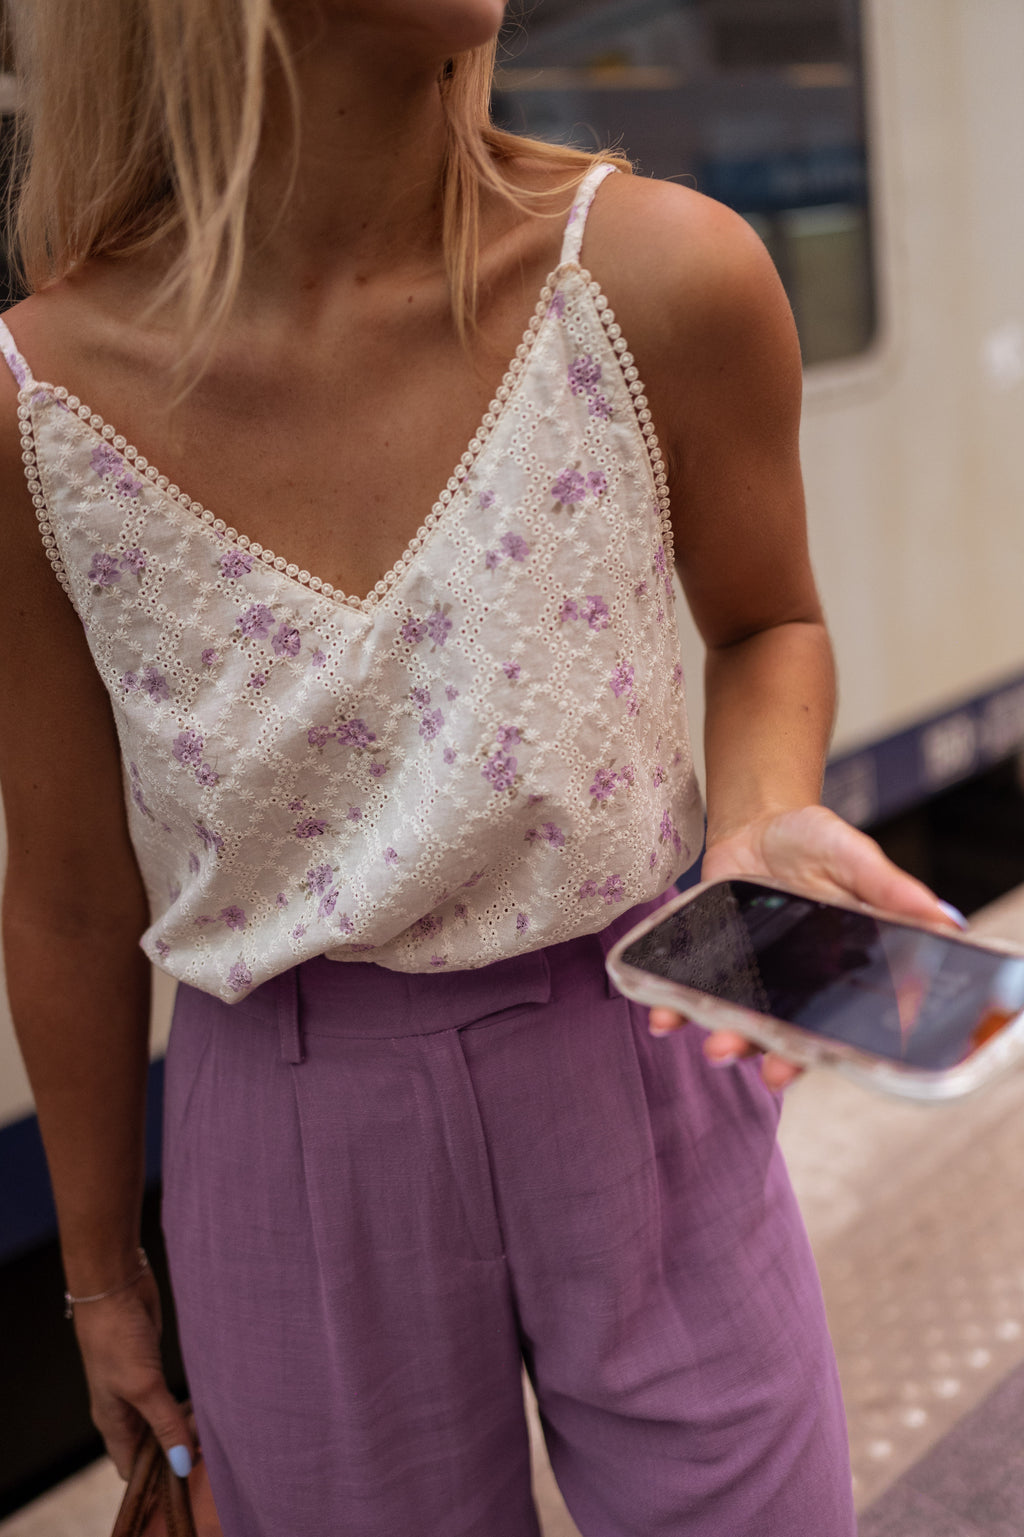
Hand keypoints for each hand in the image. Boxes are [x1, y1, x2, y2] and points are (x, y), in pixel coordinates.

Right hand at [71, 1266, 193, 1479]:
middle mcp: (124, 1407)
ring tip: (218, 1428)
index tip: (191, 1476)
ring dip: (186, 1424)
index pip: (131, 1466)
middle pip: (151, 1444)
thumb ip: (164, 1423)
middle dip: (178, 1449)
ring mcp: (138, 1384)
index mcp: (113, 1421)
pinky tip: (210, 1401)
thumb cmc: (116, 1336)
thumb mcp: (143, 1385)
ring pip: (164, 1417)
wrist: (115, 1285)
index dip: (157, 1476)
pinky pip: (172, 1393)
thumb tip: (182, 1464)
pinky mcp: (152, 1363)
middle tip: (213, 1450)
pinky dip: (189, 1400)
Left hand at [648, 803, 965, 1087]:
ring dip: (727, 1040)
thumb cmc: (813, 840)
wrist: (755, 821)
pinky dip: (674, 1009)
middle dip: (775, 1057)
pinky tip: (662, 1016)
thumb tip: (944, 920)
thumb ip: (888, 887)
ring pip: (739, 1024)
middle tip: (768, 1071)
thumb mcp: (851, 855)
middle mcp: (796, 985)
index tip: (821, 1062)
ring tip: (716, 1047)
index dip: (831, 1049)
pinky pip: (691, 995)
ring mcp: (753, 978)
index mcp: (840, 970)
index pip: (839, 1023)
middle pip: (787, 1036)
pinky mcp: (712, 963)